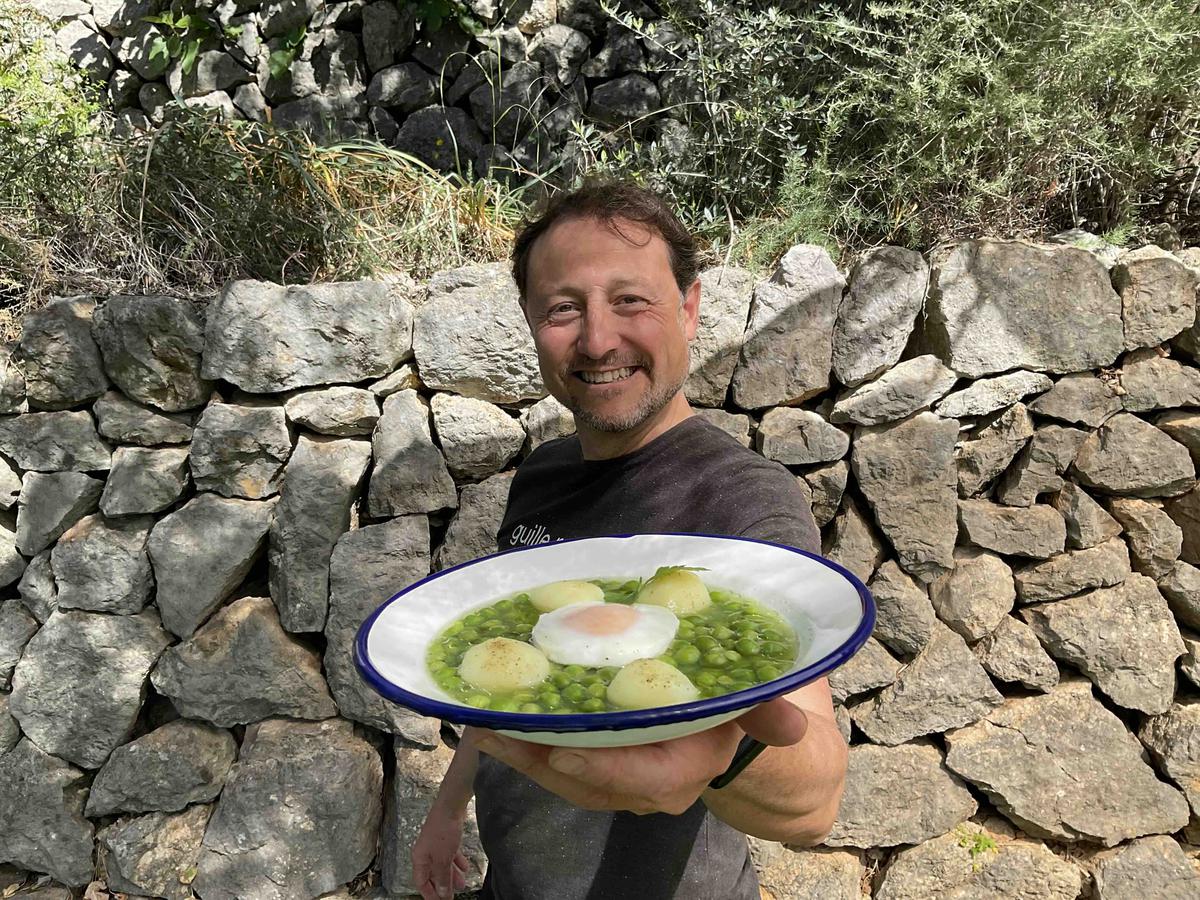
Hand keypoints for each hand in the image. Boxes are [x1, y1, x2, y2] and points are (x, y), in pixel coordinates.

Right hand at [411, 803, 470, 899]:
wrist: (451, 806)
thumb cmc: (443, 831)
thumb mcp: (443, 859)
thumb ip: (442, 877)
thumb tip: (443, 893)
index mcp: (419, 858)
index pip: (421, 882)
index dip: (430, 894)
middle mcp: (425, 852)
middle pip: (432, 874)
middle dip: (443, 886)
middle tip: (452, 896)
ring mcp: (435, 845)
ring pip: (442, 865)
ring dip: (452, 875)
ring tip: (462, 884)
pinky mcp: (445, 838)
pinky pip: (450, 855)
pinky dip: (456, 862)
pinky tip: (465, 867)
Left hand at [472, 696, 807, 815]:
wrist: (737, 738)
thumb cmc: (742, 708)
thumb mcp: (759, 704)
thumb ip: (769, 713)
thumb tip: (790, 723)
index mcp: (688, 767)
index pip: (643, 780)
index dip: (602, 769)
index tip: (560, 750)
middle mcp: (649, 785)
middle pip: (588, 781)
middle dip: (539, 759)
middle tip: (495, 729)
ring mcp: (620, 781)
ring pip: (565, 778)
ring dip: (522, 754)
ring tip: (481, 722)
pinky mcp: (599, 769)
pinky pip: (558, 766)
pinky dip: (527, 747)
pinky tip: (496, 720)